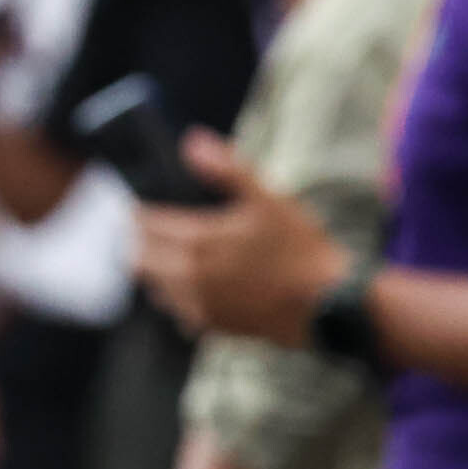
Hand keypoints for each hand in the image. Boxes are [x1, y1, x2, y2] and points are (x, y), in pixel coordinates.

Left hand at [133, 129, 352, 346]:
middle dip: (140, 243)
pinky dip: (176, 297)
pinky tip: (191, 286)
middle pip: (141, 259)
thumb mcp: (268, 200)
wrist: (331, 307)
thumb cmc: (302, 250)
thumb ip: (227, 169)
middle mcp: (190, 277)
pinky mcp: (215, 326)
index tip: (136, 207)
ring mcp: (201, 305)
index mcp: (198, 242)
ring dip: (154, 271)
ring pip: (156, 287)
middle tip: (143, 230)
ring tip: (162, 255)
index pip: (146, 226)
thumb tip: (192, 142)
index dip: (138, 215)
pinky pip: (178, 311)